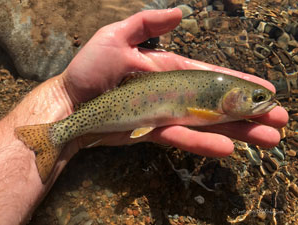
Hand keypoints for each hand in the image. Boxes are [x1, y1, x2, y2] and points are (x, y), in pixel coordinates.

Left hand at [61, 9, 287, 159]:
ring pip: (208, 124)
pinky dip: (204, 142)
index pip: (212, 76)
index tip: (267, 89)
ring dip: (238, 131)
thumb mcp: (115, 36)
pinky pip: (183, 138)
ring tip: (268, 139)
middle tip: (279, 121)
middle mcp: (174, 93)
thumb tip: (181, 12)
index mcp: (170, 70)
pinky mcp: (154, 132)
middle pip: (218, 103)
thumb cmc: (90, 69)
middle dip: (249, 112)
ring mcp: (166, 114)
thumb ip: (148, 23)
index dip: (239, 82)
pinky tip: (228, 148)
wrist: (70, 103)